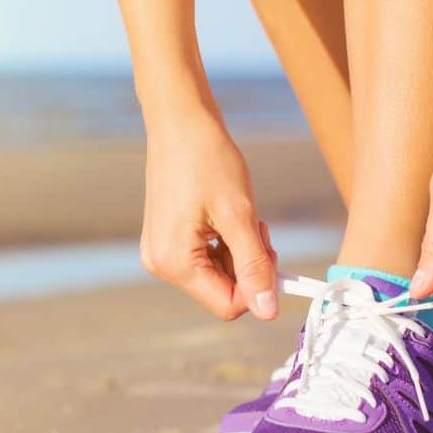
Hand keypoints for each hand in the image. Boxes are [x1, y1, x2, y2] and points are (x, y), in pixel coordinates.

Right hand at [139, 114, 277, 320]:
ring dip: (238, 252)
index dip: (258, 287)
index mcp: (174, 262)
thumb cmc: (207, 159)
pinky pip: (204, 258)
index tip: (272, 253)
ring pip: (216, 275)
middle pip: (221, 291)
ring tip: (242, 216)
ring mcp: (160, 251)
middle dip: (248, 266)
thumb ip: (254, 266)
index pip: (227, 305)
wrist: (180, 120)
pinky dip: (224, 244)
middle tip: (258, 228)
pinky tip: (226, 215)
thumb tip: (268, 311)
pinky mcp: (166, 238)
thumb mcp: (240, 215)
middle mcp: (161, 263)